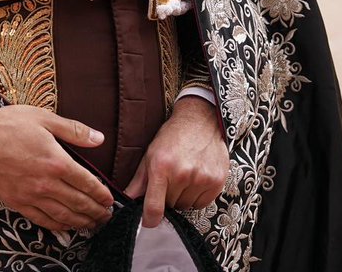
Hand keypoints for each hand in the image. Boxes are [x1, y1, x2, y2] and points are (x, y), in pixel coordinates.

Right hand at [0, 103, 114, 231]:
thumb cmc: (8, 125)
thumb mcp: (44, 118)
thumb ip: (74, 130)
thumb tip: (99, 139)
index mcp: (56, 161)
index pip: (87, 183)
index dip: (101, 194)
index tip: (111, 200)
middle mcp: (46, 183)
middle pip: (78, 203)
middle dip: (96, 212)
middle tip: (107, 216)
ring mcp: (31, 196)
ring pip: (63, 216)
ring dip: (81, 222)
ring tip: (93, 224)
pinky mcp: (17, 203)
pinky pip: (42, 220)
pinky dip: (58, 226)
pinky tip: (66, 227)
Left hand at [124, 95, 228, 227]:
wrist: (200, 120)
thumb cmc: (172, 137)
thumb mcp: (151, 154)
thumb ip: (138, 181)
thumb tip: (125, 202)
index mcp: (161, 167)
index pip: (154, 208)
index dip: (149, 220)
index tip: (149, 221)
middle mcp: (182, 174)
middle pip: (171, 206)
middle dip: (168, 197)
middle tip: (171, 178)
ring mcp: (202, 178)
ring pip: (186, 206)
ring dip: (183, 196)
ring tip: (184, 175)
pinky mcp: (216, 182)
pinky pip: (201, 204)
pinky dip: (197, 196)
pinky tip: (196, 178)